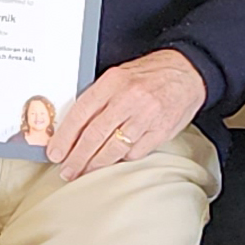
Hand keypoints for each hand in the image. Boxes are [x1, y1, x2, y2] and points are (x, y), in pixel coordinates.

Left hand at [49, 48, 204, 172]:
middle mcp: (129, 98)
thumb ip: (99, 97)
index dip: (65, 136)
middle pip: (95, 135)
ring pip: (114, 148)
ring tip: (84, 172)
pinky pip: (135, 152)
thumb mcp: (119, 75)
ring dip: (95, 164)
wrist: (188, 72)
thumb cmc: (150, 74)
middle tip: (67, 171)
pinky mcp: (161, 131)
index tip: (56, 152)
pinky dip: (121, 159)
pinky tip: (112, 162)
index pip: (81, 113)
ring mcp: (146, 116)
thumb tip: (72, 127)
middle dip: (77, 157)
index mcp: (113, 81)